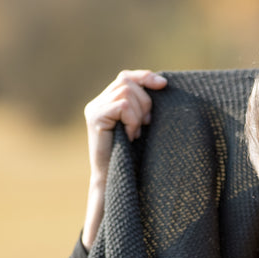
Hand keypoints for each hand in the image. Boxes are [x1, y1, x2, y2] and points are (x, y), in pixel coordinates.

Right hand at [82, 70, 166, 247]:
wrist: (115, 180)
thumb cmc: (131, 157)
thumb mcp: (140, 126)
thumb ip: (142, 106)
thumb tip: (162, 83)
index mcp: (106, 102)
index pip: (126, 77)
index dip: (145, 77)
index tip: (164, 85)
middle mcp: (96, 103)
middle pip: (127, 82)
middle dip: (144, 102)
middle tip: (145, 126)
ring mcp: (93, 109)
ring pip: (126, 93)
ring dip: (138, 115)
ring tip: (135, 134)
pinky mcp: (95, 117)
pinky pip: (123, 107)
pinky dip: (132, 121)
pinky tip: (130, 136)